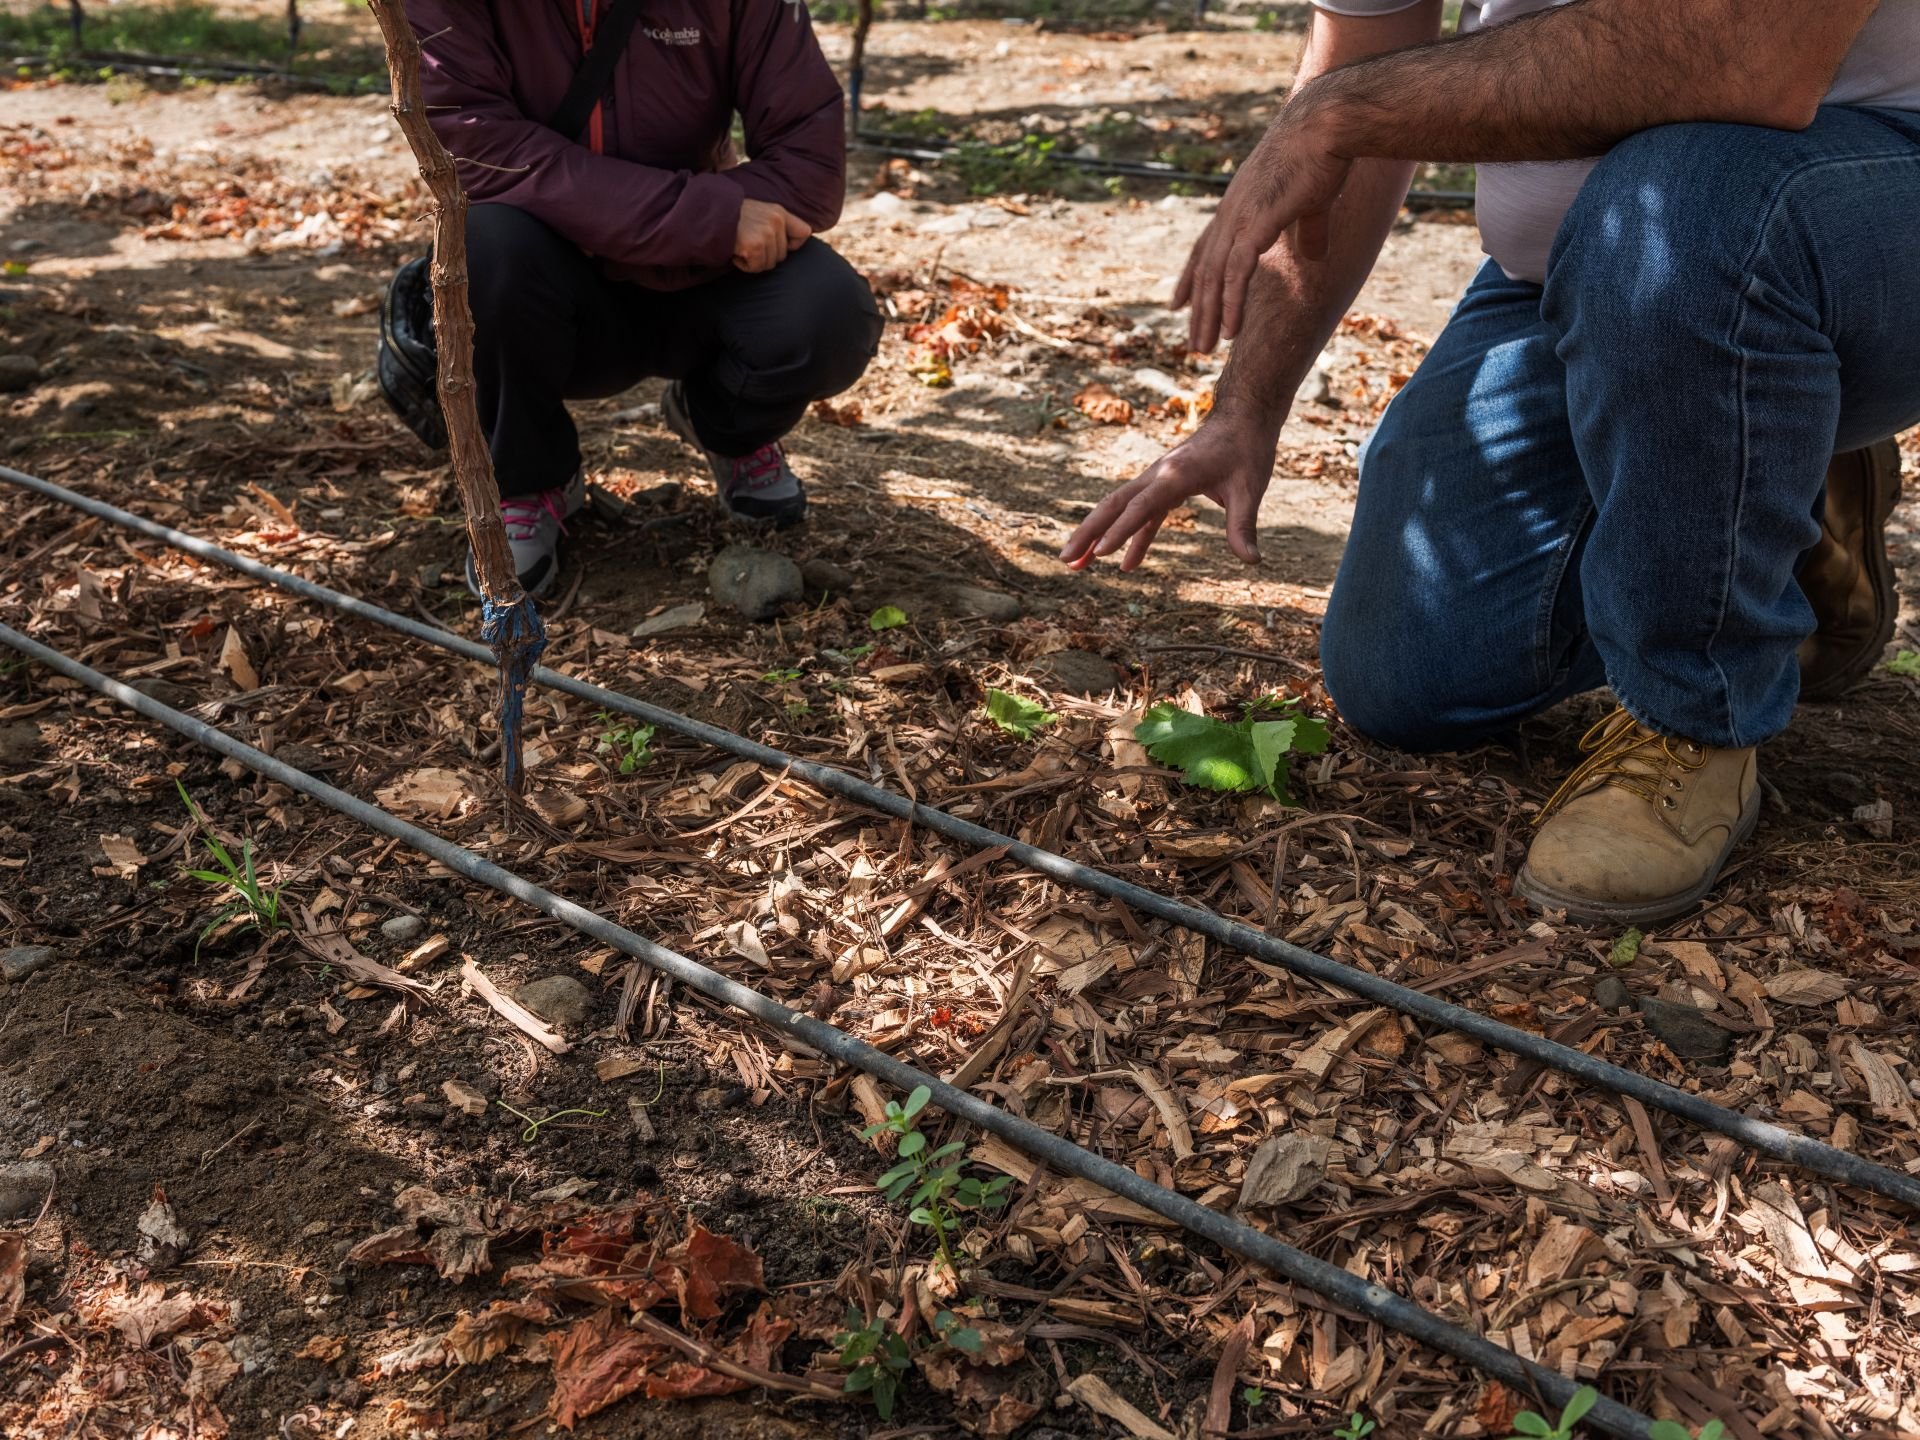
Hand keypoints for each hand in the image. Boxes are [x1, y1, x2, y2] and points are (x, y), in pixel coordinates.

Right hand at [733, 199, 811, 272]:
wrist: (708, 214)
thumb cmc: (732, 218)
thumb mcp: (759, 213)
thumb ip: (775, 225)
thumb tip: (789, 247)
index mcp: (779, 212)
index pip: (804, 233)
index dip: (793, 244)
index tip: (777, 244)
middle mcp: (776, 221)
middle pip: (782, 256)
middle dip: (766, 256)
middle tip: (748, 243)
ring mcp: (766, 233)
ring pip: (769, 264)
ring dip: (754, 260)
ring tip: (741, 245)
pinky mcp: (755, 246)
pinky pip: (756, 267)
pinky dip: (744, 264)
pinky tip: (736, 251)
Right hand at [1059, 414, 1278, 570]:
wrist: (1243, 417)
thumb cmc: (1247, 449)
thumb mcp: (1250, 489)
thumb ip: (1244, 526)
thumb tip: (1252, 561)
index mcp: (1175, 475)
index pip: (1141, 507)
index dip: (1120, 531)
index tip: (1100, 554)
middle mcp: (1158, 475)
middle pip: (1113, 506)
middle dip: (1087, 533)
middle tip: (1065, 560)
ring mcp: (1156, 479)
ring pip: (1118, 509)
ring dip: (1096, 535)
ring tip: (1076, 564)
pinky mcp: (1163, 486)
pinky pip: (1140, 514)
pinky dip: (1129, 537)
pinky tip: (1125, 564)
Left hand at [1176, 97, 1351, 352]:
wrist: (1328, 124)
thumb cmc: (1325, 153)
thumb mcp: (1313, 200)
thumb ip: (1310, 230)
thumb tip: (1315, 256)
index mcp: (1239, 202)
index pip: (1206, 247)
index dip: (1192, 277)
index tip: (1179, 303)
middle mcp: (1231, 211)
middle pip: (1204, 268)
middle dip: (1198, 307)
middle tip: (1194, 340)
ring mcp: (1240, 217)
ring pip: (1214, 277)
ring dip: (1209, 315)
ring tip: (1204, 347)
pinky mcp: (1256, 224)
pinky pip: (1235, 273)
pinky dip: (1230, 303)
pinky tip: (1229, 331)